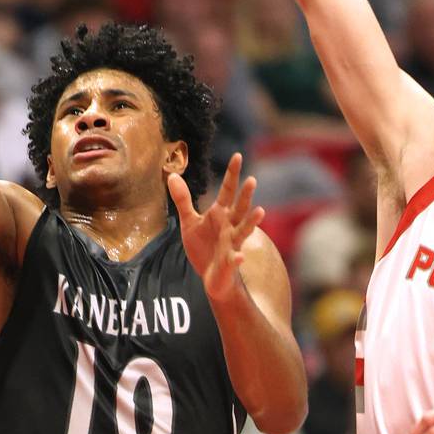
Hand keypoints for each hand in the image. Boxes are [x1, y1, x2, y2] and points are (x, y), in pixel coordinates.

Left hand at [168, 153, 263, 301]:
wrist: (211, 277)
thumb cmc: (203, 247)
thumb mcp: (189, 221)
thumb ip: (183, 199)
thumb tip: (172, 175)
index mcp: (220, 214)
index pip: (227, 191)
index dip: (232, 174)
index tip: (238, 156)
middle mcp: (230, 226)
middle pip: (239, 208)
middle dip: (245, 195)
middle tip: (252, 179)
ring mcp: (231, 244)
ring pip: (244, 231)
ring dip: (251, 222)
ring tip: (260, 211)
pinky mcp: (229, 262)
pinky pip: (234, 260)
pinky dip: (237, 258)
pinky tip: (240, 257)